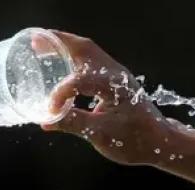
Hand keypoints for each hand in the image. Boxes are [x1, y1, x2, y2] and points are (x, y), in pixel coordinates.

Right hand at [41, 31, 168, 165]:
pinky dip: (75, 57)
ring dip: (66, 47)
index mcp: (113, 86)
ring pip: (88, 51)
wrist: (160, 141)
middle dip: (58, 43)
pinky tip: (63, 64)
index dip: (60, 93)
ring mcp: (117, 75)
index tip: (51, 110)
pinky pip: (93, 60)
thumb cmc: (136, 140)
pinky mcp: (117, 80)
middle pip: (83, 48)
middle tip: (35, 44)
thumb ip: (73, 124)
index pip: (79, 80)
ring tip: (43, 48)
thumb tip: (46, 121)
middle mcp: (116, 74)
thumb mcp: (101, 135)